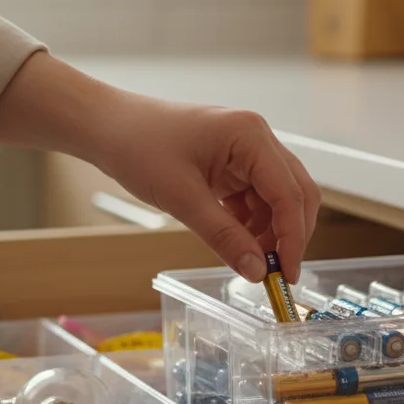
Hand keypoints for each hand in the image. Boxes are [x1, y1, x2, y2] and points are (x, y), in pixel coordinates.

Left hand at [0, 53, 320, 282]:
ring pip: (277, 200)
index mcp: (250, 136)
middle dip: (289, 235)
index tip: (287, 275)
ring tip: (250, 261)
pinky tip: (236, 242)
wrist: (107, 128)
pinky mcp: (232, 164)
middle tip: (277, 274)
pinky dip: (251, 224)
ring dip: (269, 233)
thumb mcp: (182, 198)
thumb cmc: (138, 146)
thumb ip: (224, 236)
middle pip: (295, 194)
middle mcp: (256, 138)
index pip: (289, 193)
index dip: (293, 238)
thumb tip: (256, 271)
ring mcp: (245, 151)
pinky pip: (255, 199)